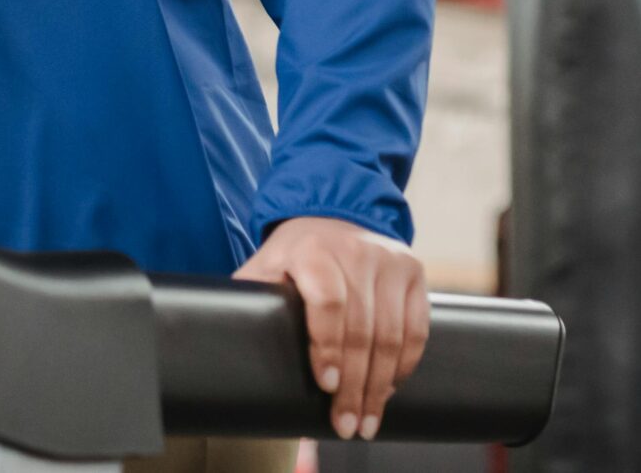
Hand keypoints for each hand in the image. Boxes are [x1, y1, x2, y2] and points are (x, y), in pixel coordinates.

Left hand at [232, 216, 428, 440]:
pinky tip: (388, 388)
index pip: (327, 303)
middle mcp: (357, 251)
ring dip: (380, 385)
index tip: (325, 385)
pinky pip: (416, 329)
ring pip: (392, 335)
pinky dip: (404, 364)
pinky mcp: (414, 271)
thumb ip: (251, 298)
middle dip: (355, 385)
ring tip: (367, 418)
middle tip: (346, 424)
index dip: (327, 347)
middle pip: (362, 330)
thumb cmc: (294, 255)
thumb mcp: (266, 266)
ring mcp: (390, 260)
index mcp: (314, 250)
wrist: (333, 216)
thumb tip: (223, 340)